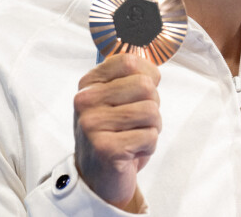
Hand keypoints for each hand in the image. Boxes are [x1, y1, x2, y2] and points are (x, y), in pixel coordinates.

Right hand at [73, 54, 160, 209]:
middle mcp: (86, 101)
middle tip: (137, 122)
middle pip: (145, 86)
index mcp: (89, 83)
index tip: (143, 91)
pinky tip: (132, 152)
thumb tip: (154, 63)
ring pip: (151, 111)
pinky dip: (149, 146)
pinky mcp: (106, 148)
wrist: (97, 179)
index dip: (148, 74)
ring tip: (134, 136)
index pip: (128, 60)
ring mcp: (93, 124)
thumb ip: (131, 77)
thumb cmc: (114, 134)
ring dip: (152, 127)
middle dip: (152, 105)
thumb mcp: (116, 99)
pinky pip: (150, 136)